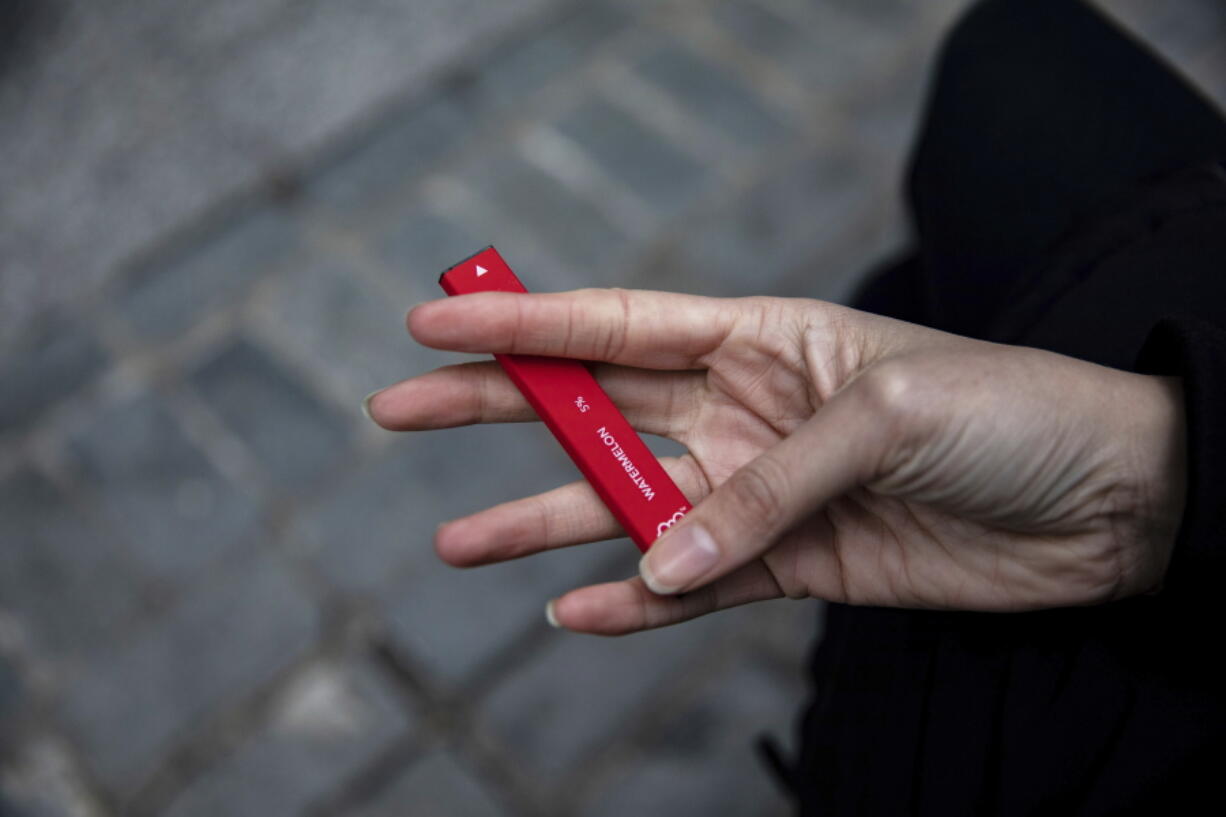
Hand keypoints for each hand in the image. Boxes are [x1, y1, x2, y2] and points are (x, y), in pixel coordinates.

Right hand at [365, 289, 1186, 633]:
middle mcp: (744, 409)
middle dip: (497, 407)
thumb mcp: (890, 417)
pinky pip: (691, 587)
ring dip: (543, 522)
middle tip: (398, 407)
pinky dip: (633, 603)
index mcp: (763, 337)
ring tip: (457, 544)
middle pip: (595, 408)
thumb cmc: (1011, 416)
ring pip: (626, 507)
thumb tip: (662, 559)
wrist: (1107, 506)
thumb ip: (770, 488)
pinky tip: (576, 612)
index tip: (435, 318)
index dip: (524, 320)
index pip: (618, 322)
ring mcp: (758, 491)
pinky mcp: (789, 565)